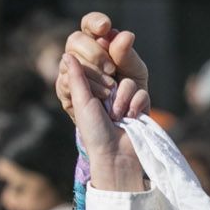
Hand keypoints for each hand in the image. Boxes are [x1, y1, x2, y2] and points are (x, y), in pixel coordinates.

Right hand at [57, 12, 150, 119]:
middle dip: (95, 52)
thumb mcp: (135, 73)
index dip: (94, 22)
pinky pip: (68, 80)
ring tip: (112, 88)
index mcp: (98, 43)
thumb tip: (122, 35)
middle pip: (75, 39)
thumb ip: (128, 54)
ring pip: (71, 58)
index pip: (89, 24)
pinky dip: (89, 87)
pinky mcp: (64, 89)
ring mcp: (69, 71)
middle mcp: (80, 54)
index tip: (105, 27)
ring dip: (93, 72)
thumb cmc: (130, 94)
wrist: (124, 123)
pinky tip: (103, 97)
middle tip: (112, 69)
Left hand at [60, 53, 145, 192]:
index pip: (97, 66)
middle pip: (116, 72)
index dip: (97, 74)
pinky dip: (135, 106)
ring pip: (129, 82)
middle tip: (106, 107)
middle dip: (110, 90)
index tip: (96, 92)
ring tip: (117, 117)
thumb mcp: (82, 102)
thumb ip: (76, 77)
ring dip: (122, 101)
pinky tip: (129, 118)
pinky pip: (142, 93)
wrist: (115, 155)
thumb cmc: (94, 131)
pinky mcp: (141, 106)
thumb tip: (67, 54)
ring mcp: (127, 99)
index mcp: (94, 90)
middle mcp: (111, 92)